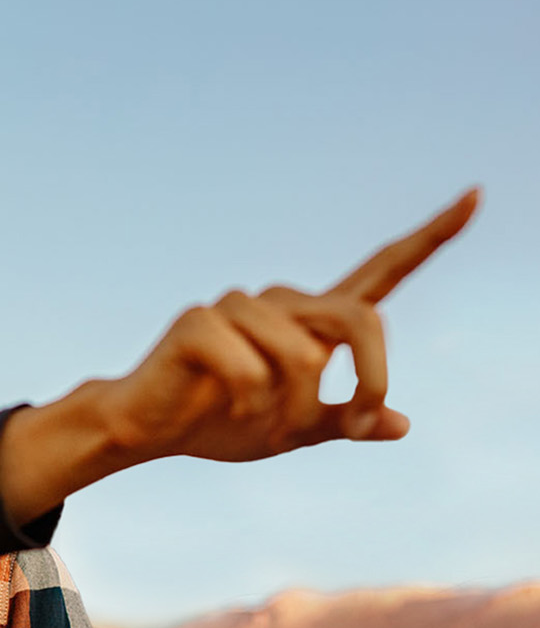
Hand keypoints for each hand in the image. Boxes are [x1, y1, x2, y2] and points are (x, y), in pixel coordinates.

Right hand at [96, 189, 479, 464]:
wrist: (150, 429)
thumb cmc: (219, 421)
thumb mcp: (292, 431)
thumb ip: (341, 422)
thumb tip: (400, 424)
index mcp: (312, 322)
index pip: (382, 271)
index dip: (432, 236)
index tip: (477, 196)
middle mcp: (283, 303)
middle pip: (359, 321)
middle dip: (370, 381)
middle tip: (349, 425)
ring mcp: (240, 305)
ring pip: (303, 358)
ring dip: (290, 408)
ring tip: (260, 421)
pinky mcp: (200, 320)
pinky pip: (253, 369)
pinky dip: (249, 404)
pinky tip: (223, 406)